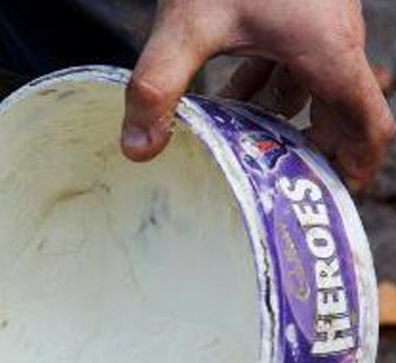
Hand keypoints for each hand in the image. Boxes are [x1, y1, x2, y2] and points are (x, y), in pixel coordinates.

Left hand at [121, 0, 394, 189]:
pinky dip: (270, 91)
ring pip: (315, 90)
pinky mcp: (296, 12)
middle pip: (343, 115)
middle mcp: (334, 40)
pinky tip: (228, 106)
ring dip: (284, 125)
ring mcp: (318, 24)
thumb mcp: (186, 27)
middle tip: (277, 195)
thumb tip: (137, 153)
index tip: (331, 200)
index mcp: (327, 52)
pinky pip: (296, 65)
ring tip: (246, 159)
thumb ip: (158, 89)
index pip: (369, 125)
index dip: (357, 168)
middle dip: (313, 155)